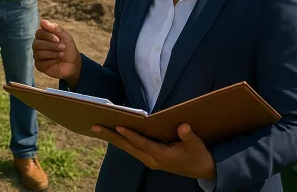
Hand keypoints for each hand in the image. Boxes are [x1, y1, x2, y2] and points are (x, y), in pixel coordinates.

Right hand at [33, 19, 81, 84]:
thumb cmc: (68, 48)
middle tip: (62, 47)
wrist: (73, 63)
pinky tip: (57, 61)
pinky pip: (41, 62)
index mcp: (43, 37)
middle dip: (51, 45)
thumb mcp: (65, 36)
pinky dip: (51, 61)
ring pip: (38, 53)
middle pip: (36, 43)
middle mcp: (38, 45)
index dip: (47, 35)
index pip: (39, 33)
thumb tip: (42, 21)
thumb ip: (55, 28)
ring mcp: (37, 56)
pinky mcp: (39, 65)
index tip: (58, 39)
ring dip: (53, 53)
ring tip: (62, 54)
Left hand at [91, 123, 215, 179]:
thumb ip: (188, 136)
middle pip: (128, 146)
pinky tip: (112, 133)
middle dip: (111, 136)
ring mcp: (149, 160)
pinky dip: (120, 140)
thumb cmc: (198, 155)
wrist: (202, 170)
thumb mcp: (196, 145)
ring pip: (127, 148)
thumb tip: (183, 127)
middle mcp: (152, 160)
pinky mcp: (149, 158)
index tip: (118, 126)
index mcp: (162, 157)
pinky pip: (131, 148)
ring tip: (98, 128)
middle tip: (95, 126)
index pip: (142, 144)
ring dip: (113, 138)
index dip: (131, 135)